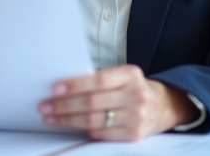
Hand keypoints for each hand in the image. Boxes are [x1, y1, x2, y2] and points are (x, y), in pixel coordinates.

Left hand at [38, 64, 198, 140]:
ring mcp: (136, 117)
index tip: (55, 88)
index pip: (98, 80)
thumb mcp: (124, 76)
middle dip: (64, 105)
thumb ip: (101, 80)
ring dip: (68, 120)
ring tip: (51, 117)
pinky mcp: (134, 135)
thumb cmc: (135, 88)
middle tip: (45, 106)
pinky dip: (84, 130)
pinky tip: (72, 126)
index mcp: (131, 75)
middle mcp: (136, 95)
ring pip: (94, 120)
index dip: (75, 85)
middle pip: (93, 102)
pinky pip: (101, 133)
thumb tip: (65, 86)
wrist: (164, 106)